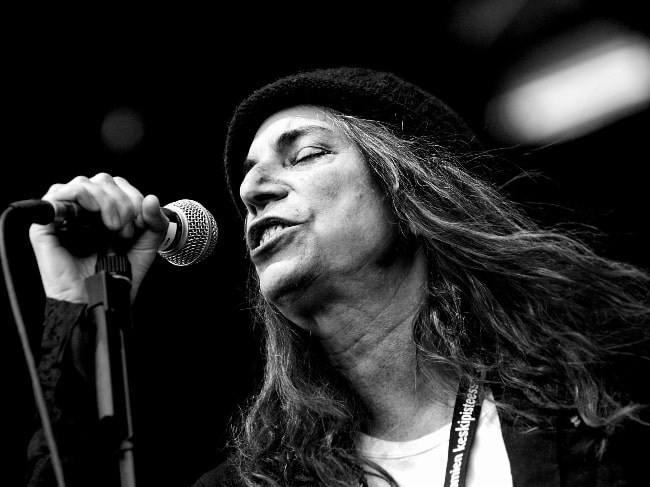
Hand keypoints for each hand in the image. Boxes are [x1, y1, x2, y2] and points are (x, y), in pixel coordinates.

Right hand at [29, 173, 168, 302]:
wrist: (99, 298)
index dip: (133, 198)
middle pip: (102, 181)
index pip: (117, 184)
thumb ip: (156, 222)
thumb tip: (151, 199)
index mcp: (105, 210)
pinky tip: (92, 215)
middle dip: (122, 202)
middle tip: (125, 229)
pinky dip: (79, 196)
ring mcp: (64, 216)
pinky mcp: (45, 225)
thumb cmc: (119, 274)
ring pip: (82, 183)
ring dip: (105, 201)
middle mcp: (84, 210)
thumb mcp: (147, 245)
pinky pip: (57, 194)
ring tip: (112, 227)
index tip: (140, 224)